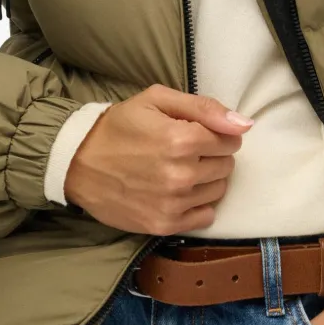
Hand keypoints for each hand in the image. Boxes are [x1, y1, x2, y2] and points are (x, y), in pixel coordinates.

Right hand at [63, 83, 252, 231]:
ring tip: (179, 169)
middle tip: (184, 150)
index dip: (215, 133)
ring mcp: (173, 203)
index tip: (196, 132)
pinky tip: (177, 192)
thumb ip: (205, 108)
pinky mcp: (164, 224)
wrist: (78, 162)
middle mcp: (181, 174)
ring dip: (206, 179)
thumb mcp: (157, 100)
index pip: (230, 139)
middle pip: (226, 165)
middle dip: (212, 155)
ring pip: (218, 190)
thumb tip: (245, 124)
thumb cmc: (119, 126)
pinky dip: (197, 204)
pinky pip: (206, 216)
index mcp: (181, 138)